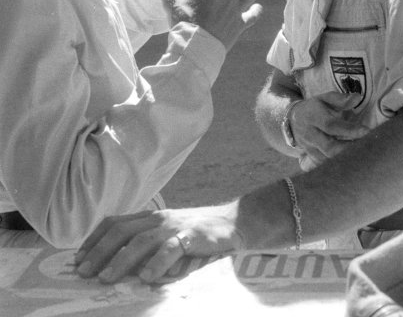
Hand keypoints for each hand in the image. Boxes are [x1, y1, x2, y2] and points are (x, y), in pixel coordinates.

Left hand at [76, 204, 242, 283]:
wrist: (232, 223)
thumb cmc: (196, 232)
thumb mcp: (167, 232)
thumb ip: (146, 241)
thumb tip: (115, 263)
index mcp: (150, 218)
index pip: (115, 222)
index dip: (94, 239)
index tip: (77, 258)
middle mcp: (159, 219)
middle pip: (122, 231)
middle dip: (100, 251)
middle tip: (84, 272)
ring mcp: (175, 226)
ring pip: (142, 240)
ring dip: (121, 259)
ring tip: (106, 277)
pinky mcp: (192, 236)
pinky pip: (172, 248)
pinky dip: (157, 262)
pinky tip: (147, 277)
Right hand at [291, 92, 369, 164]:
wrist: (293, 120)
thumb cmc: (314, 108)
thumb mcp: (325, 98)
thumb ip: (340, 99)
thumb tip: (357, 98)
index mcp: (313, 116)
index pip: (331, 125)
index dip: (349, 129)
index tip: (366, 131)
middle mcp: (309, 134)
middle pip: (329, 147)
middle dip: (349, 149)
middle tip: (367, 146)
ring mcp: (309, 147)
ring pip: (328, 159)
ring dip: (346, 157)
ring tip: (362, 153)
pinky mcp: (311, 157)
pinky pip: (326, 164)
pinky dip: (339, 163)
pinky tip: (352, 159)